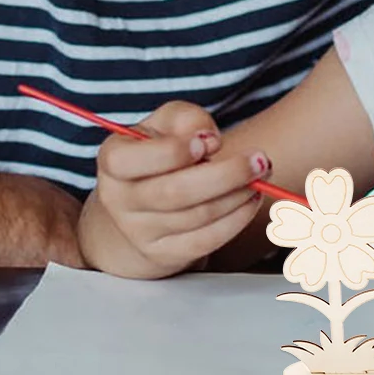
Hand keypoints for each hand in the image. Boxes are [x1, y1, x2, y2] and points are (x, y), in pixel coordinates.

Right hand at [76, 102, 271, 278]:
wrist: (134, 212)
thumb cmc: (155, 157)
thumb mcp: (163, 126)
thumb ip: (185, 119)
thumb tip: (209, 140)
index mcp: (113, 160)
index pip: (132, 160)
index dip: (174, 152)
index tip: (209, 142)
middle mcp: (119, 199)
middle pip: (174, 192)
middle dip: (225, 175)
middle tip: (259, 160)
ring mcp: (140, 232)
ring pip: (196, 217)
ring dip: (237, 195)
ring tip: (261, 176)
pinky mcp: (164, 255)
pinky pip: (205, 241)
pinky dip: (235, 220)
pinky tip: (251, 200)